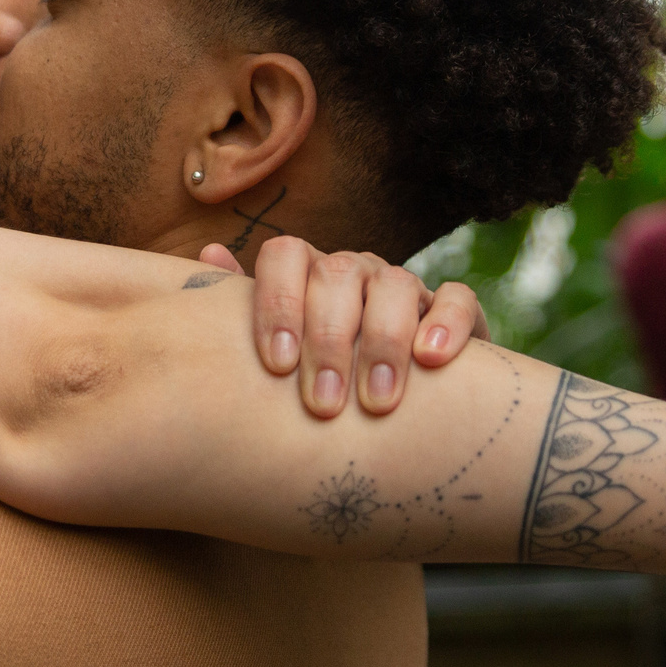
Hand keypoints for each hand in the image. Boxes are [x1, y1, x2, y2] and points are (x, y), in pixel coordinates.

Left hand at [203, 237, 484, 418]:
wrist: (389, 412)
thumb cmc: (313, 379)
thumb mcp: (276, 352)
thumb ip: (240, 311)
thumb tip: (209, 254)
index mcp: (305, 275)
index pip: (285, 255)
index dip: (277, 302)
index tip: (276, 364)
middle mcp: (354, 272)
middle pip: (337, 274)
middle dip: (329, 340)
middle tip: (322, 404)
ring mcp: (405, 287)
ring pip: (395, 285)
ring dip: (384, 342)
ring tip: (377, 401)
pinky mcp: (453, 311)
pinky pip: (457, 299)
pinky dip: (447, 323)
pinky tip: (430, 358)